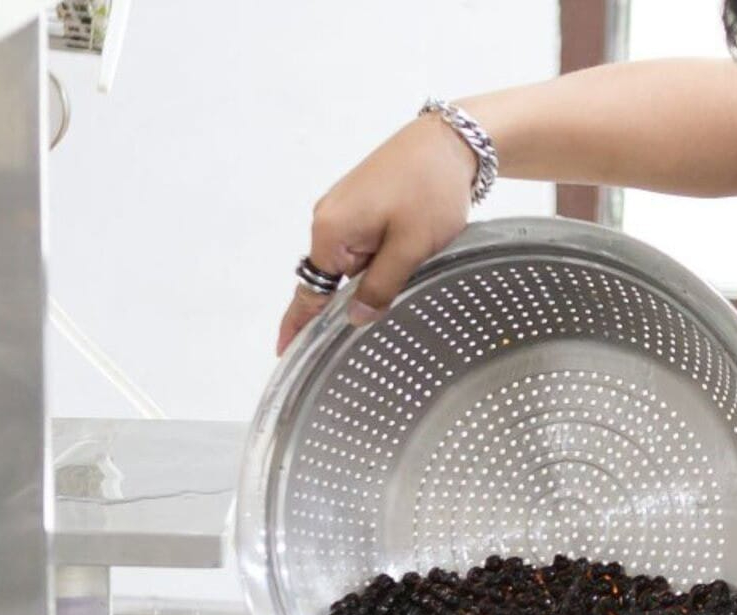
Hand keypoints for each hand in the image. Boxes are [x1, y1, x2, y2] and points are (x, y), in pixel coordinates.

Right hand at [277, 116, 476, 354]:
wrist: (452, 140)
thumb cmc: (431, 189)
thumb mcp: (410, 249)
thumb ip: (380, 288)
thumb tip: (355, 319)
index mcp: (330, 232)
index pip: (308, 293)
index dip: (297, 325)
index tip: (284, 352)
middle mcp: (327, 220)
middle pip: (330, 280)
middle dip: (354, 298)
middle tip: (389, 310)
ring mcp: (342, 210)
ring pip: (351, 264)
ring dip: (374, 275)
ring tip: (411, 266)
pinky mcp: (360, 204)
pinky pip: (361, 245)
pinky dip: (379, 258)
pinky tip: (406, 256)